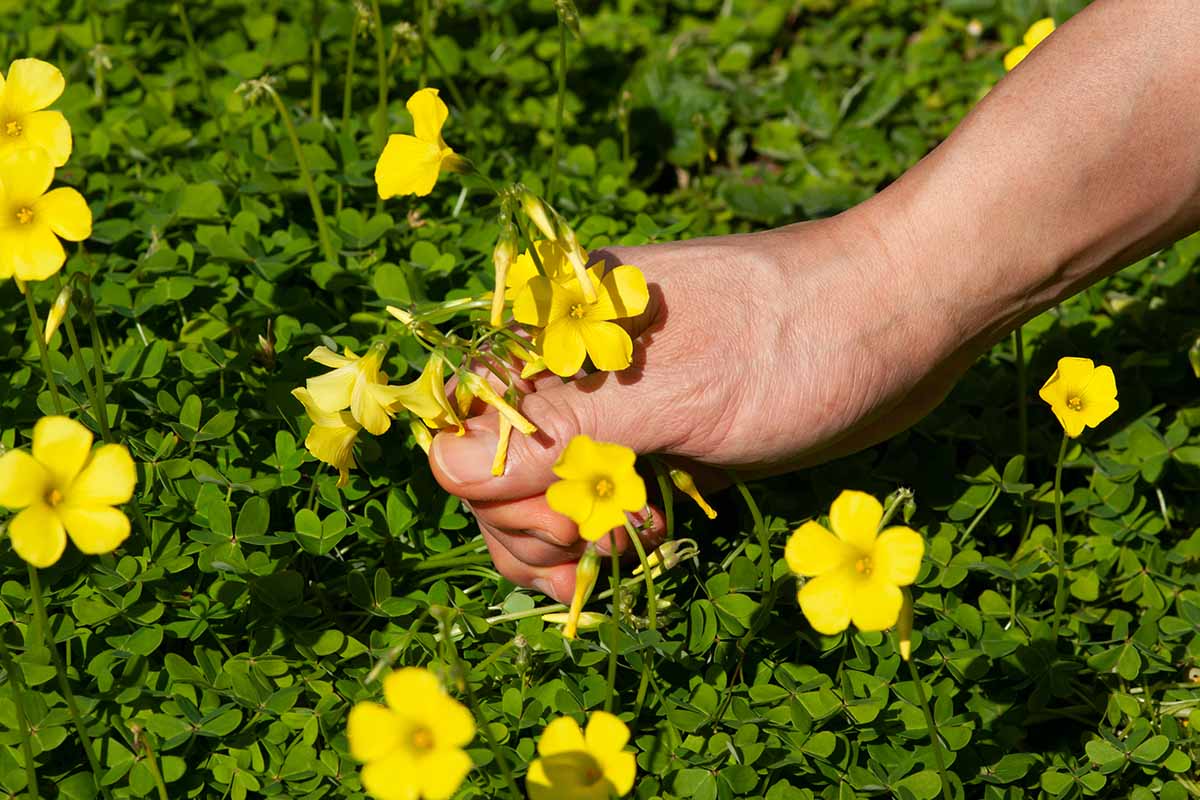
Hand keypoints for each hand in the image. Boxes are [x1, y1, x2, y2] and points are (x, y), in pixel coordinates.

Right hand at [429, 211, 971, 601]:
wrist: (904, 316)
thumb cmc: (792, 343)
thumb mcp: (675, 394)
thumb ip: (560, 433)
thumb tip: (448, 470)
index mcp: (558, 331)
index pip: (465, 422)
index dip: (495, 488)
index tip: (565, 524)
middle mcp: (576, 367)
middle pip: (496, 467)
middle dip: (532, 527)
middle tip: (609, 544)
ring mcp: (620, 405)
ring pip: (548, 492)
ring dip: (568, 543)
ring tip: (631, 548)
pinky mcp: (661, 436)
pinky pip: (604, 496)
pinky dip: (608, 535)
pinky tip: (647, 543)